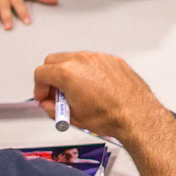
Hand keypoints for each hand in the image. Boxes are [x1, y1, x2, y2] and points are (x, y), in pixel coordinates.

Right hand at [31, 50, 170, 142]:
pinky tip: (93, 87)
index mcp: (68, 73)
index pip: (41, 73)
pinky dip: (88, 71)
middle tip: (56, 93)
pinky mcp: (112, 60)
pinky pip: (93, 61)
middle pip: (54, 60)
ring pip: (74, 58)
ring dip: (69, 72)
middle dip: (51, 76)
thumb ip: (53, 108)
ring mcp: (98, 58)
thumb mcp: (73, 117)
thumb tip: (48, 104)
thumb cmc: (110, 116)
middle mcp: (82, 60)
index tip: (43, 96)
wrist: (137, 115)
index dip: (39, 87)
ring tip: (76, 92)